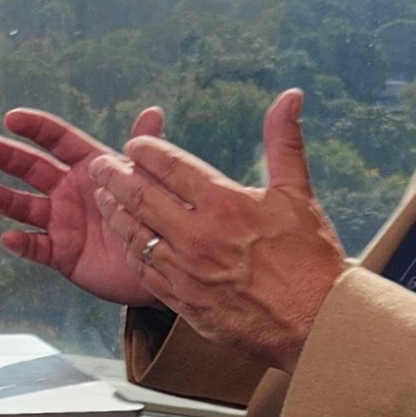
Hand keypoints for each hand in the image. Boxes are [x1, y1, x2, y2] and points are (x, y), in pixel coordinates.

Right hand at [0, 104, 167, 305]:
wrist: (160, 263)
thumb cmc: (155, 217)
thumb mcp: (150, 182)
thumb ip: (144, 152)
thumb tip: (152, 111)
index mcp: (88, 167)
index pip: (57, 140)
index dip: (35, 128)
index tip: (12, 117)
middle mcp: (68, 191)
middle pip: (31, 169)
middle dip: (5, 156)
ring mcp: (61, 222)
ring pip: (25, 207)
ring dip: (3, 199)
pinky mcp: (61, 254)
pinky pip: (36, 247)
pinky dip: (22, 243)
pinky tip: (8, 237)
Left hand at [92, 92, 347, 372]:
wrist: (315, 321)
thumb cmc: (311, 257)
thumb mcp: (298, 193)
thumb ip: (284, 140)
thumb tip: (290, 95)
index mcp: (224, 204)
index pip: (171, 167)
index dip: (146, 152)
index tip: (133, 144)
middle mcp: (198, 235)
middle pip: (141, 197)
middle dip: (115, 177)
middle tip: (99, 165)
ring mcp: (187, 271)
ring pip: (135, 234)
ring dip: (114, 212)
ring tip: (101, 197)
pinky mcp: (183, 301)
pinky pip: (144, 271)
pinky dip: (130, 250)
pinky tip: (124, 240)